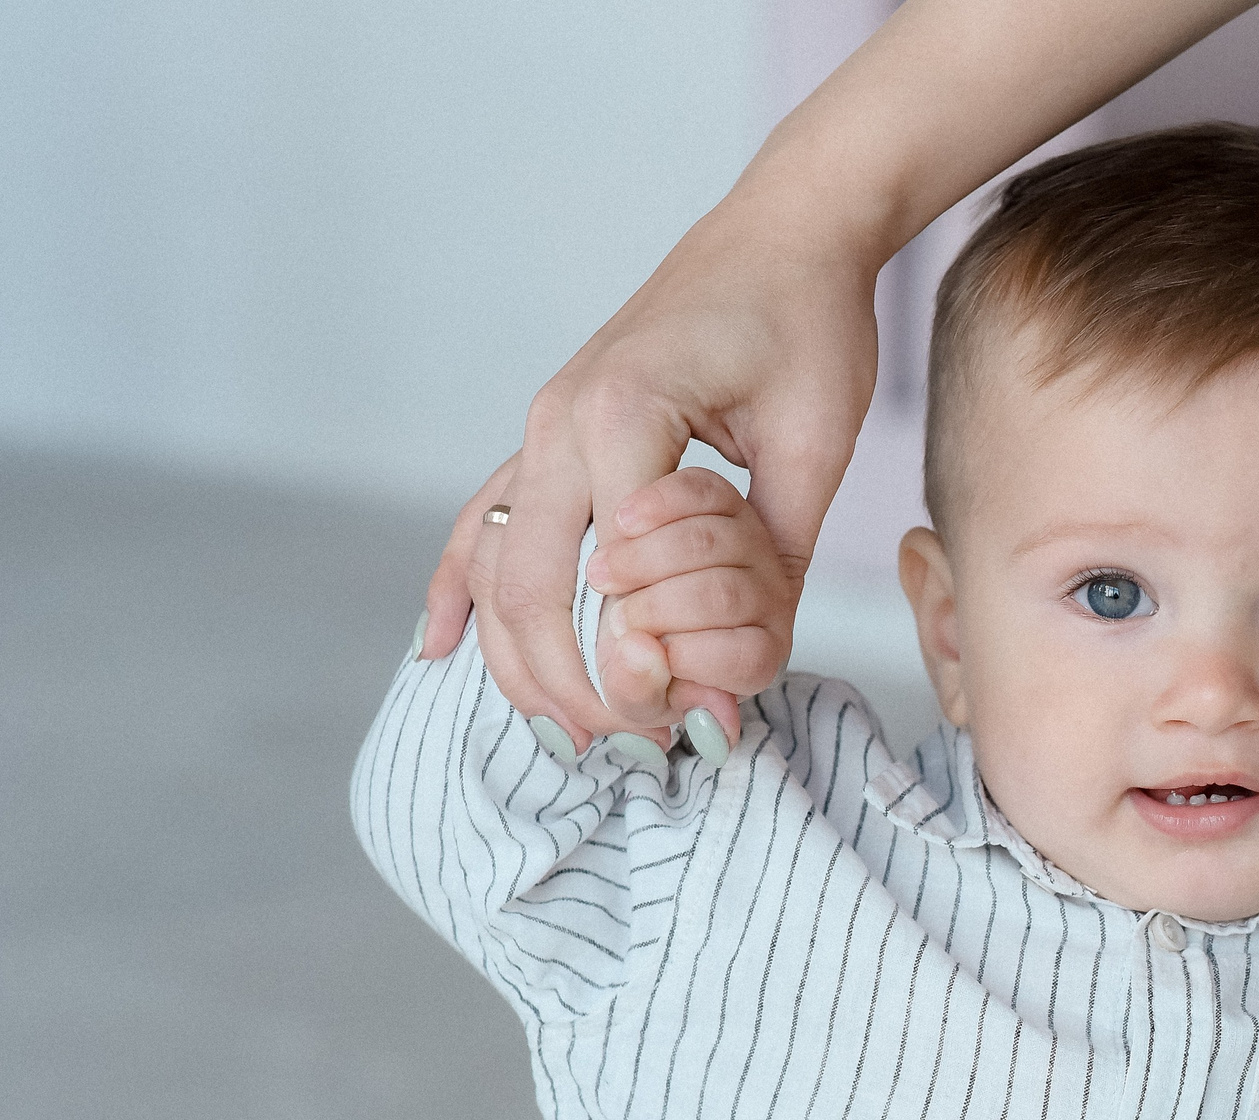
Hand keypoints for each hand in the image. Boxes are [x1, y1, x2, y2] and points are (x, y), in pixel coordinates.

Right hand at [421, 193, 874, 746]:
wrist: (784, 232)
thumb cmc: (809, 322)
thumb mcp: (816, 443)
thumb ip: (774, 557)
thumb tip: (743, 670)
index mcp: (624, 413)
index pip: (606, 573)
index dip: (637, 659)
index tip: (687, 715)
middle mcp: (560, 419)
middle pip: (530, 585)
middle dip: (572, 681)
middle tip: (633, 744)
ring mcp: (544, 425)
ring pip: (495, 562)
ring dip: (518, 655)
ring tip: (567, 731)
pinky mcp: (552, 432)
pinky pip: (485, 519)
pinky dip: (461, 585)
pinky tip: (438, 647)